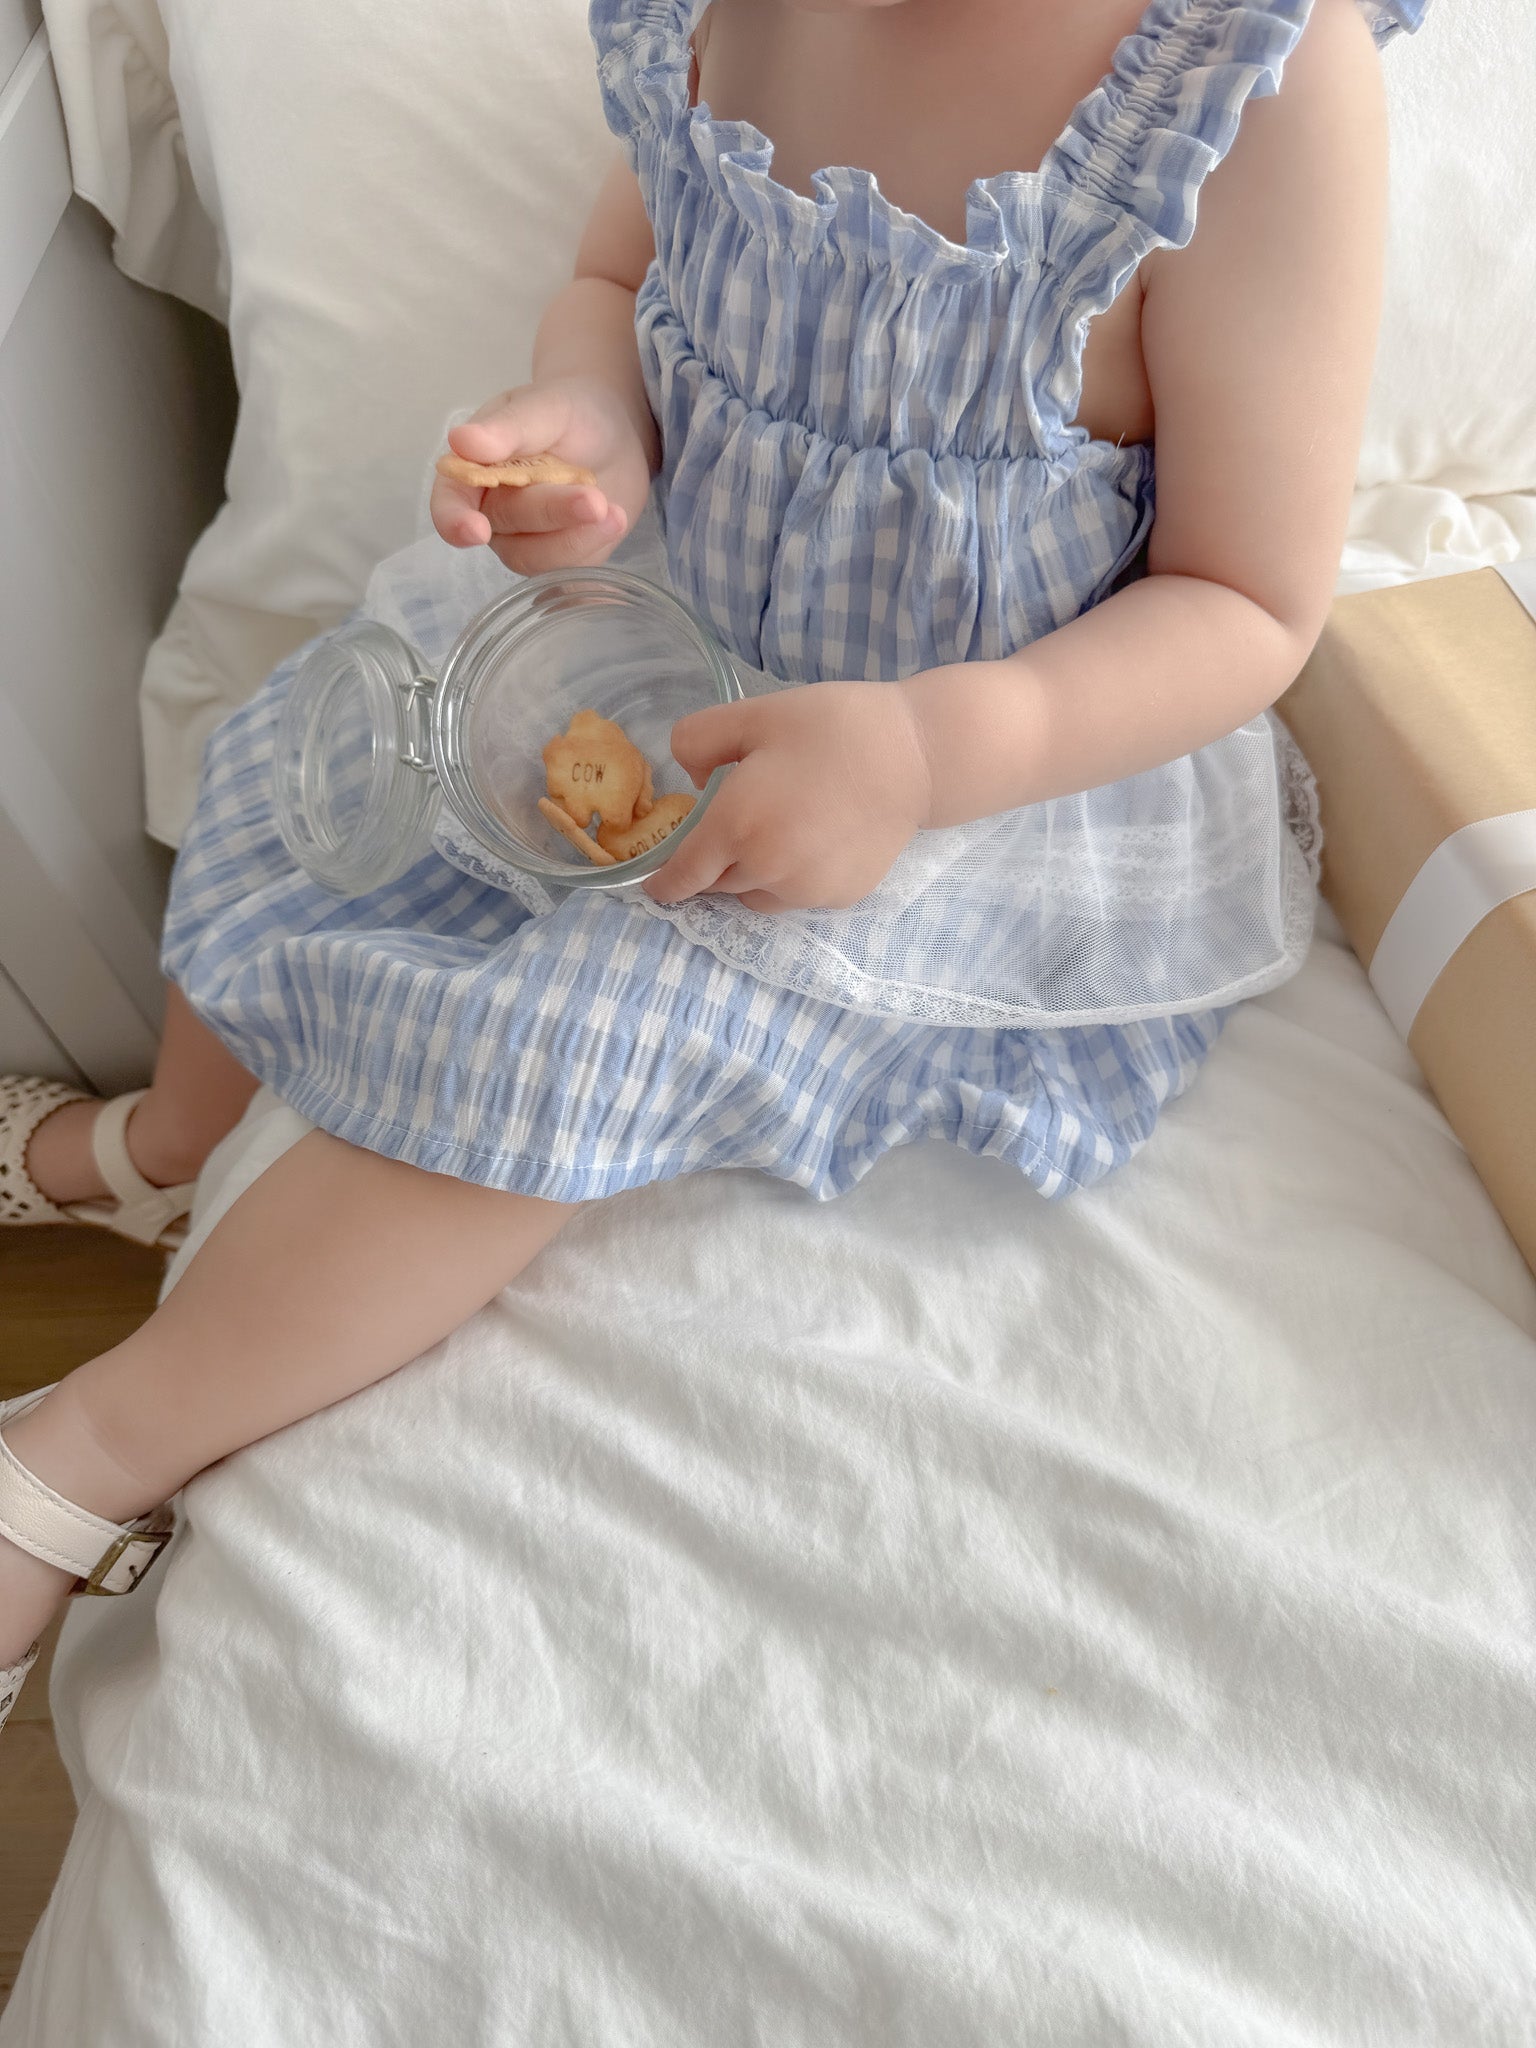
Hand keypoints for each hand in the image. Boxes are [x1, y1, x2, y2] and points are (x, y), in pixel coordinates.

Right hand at [429, 375, 652, 574]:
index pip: (450, 503)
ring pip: (537, 559)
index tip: (476, 529)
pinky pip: (568, 570)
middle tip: (594, 499)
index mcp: (472, 470)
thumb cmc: (569, 412)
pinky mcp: (561, 557)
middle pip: (506, 526)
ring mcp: (526, 540)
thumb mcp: (545, 406)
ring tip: (613, 510)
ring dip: (577, 538)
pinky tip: (615, 521)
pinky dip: (593, 548)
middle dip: (551, 513)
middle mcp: (493, 512)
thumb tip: (463, 440)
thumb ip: (509, 427)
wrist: (614, 432)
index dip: (455, 520)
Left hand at [644, 683, 933, 912]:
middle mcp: (767, 870)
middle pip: (718, 885)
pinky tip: (812, 840)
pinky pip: (796, 897)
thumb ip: (699, 740)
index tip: (655, 885)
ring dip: (750, 875)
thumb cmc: (834, 727)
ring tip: (774, 833)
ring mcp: (806, 890)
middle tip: (731, 825)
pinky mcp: (840, 897)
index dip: (664, 883)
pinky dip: (790, 879)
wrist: (918, 756)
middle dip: (713, 865)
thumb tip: (690, 778)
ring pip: (756, 896)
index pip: (684, 875)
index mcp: (736, 826)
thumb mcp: (755, 715)